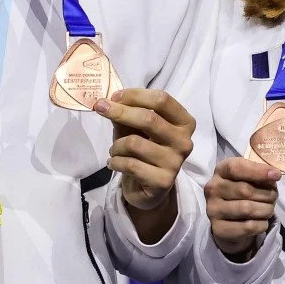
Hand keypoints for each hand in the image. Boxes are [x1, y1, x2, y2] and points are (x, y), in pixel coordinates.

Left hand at [96, 89, 195, 242]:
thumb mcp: (136, 127)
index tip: (114, 97)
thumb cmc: (144, 149)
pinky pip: (130, 165)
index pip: (162, 99)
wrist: (149, 188)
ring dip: (116, 145)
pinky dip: (115, 162)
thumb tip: (107, 101)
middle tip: (100, 109)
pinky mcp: (163, 182)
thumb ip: (127, 112)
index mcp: (184, 122)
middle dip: (120, 112)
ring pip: (135, 143)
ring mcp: (175, 163)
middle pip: (149, 118)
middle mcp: (184, 141)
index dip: (135, 95)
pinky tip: (113, 163)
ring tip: (114, 150)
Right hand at [205, 157, 279, 261]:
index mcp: (220, 171)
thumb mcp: (249, 178)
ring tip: (268, 210)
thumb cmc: (242, 193)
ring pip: (247, 209)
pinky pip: (248, 227)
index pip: (236, 168)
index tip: (276, 176)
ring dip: (266, 210)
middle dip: (267, 194)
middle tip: (274, 198)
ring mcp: (213, 210)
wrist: (229, 220)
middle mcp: (212, 189)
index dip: (257, 171)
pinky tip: (261, 222)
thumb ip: (260, 174)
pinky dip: (261, 225)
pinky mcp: (219, 229)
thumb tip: (274, 175)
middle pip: (245, 190)